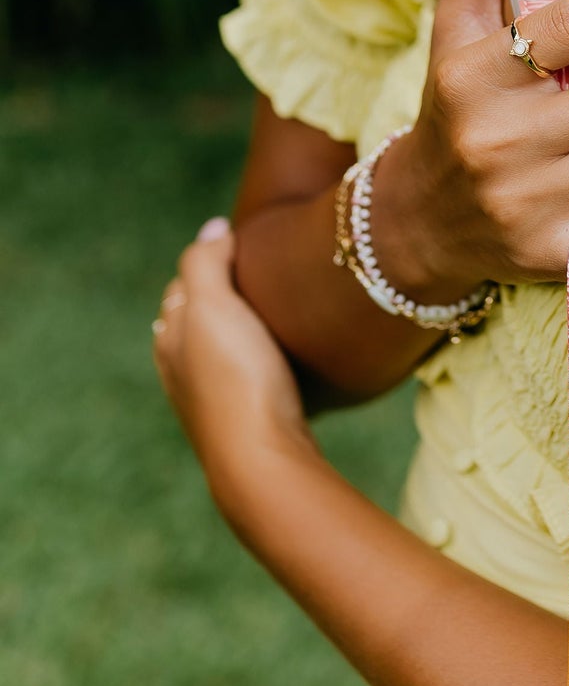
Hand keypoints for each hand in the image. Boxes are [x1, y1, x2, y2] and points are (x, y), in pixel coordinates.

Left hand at [152, 219, 313, 485]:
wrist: (260, 459)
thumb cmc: (236, 377)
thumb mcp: (213, 306)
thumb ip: (205, 261)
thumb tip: (213, 226)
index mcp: (170, 339)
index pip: (181, 287)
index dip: (207, 262)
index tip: (241, 245)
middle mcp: (183, 371)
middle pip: (197, 322)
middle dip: (219, 298)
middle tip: (259, 275)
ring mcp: (212, 401)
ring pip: (221, 353)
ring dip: (239, 332)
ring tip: (274, 315)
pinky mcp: (245, 423)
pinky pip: (245, 379)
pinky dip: (256, 361)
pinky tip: (282, 362)